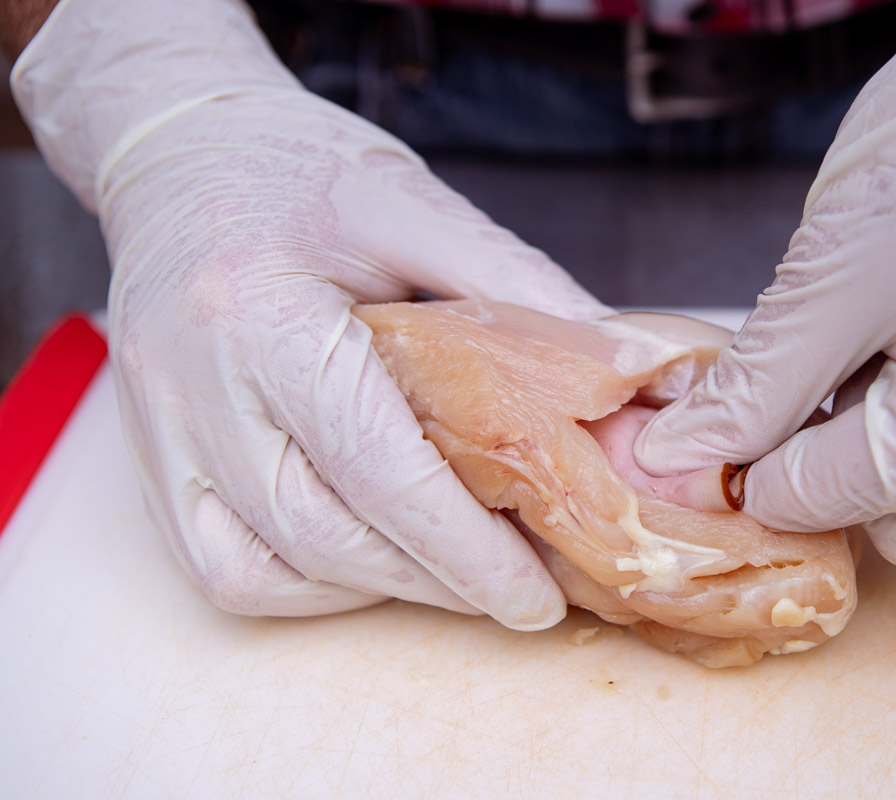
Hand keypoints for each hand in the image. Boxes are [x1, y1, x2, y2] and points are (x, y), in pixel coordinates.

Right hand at [13, 0, 608, 625]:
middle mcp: (193, 383)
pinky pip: (220, 566)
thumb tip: (628, 366)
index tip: (533, 597)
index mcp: (261, 309)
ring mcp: (162, 429)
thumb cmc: (296, 167)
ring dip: (376, 587)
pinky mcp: (153, 454)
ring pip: (267, 565)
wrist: (179, 152)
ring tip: (455, 570)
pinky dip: (306, 582)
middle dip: (434, 579)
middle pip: (323, 531)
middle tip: (518, 588)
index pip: (373, 463)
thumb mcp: (415, 207)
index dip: (462, 547)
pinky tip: (367, 557)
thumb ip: (518, 289)